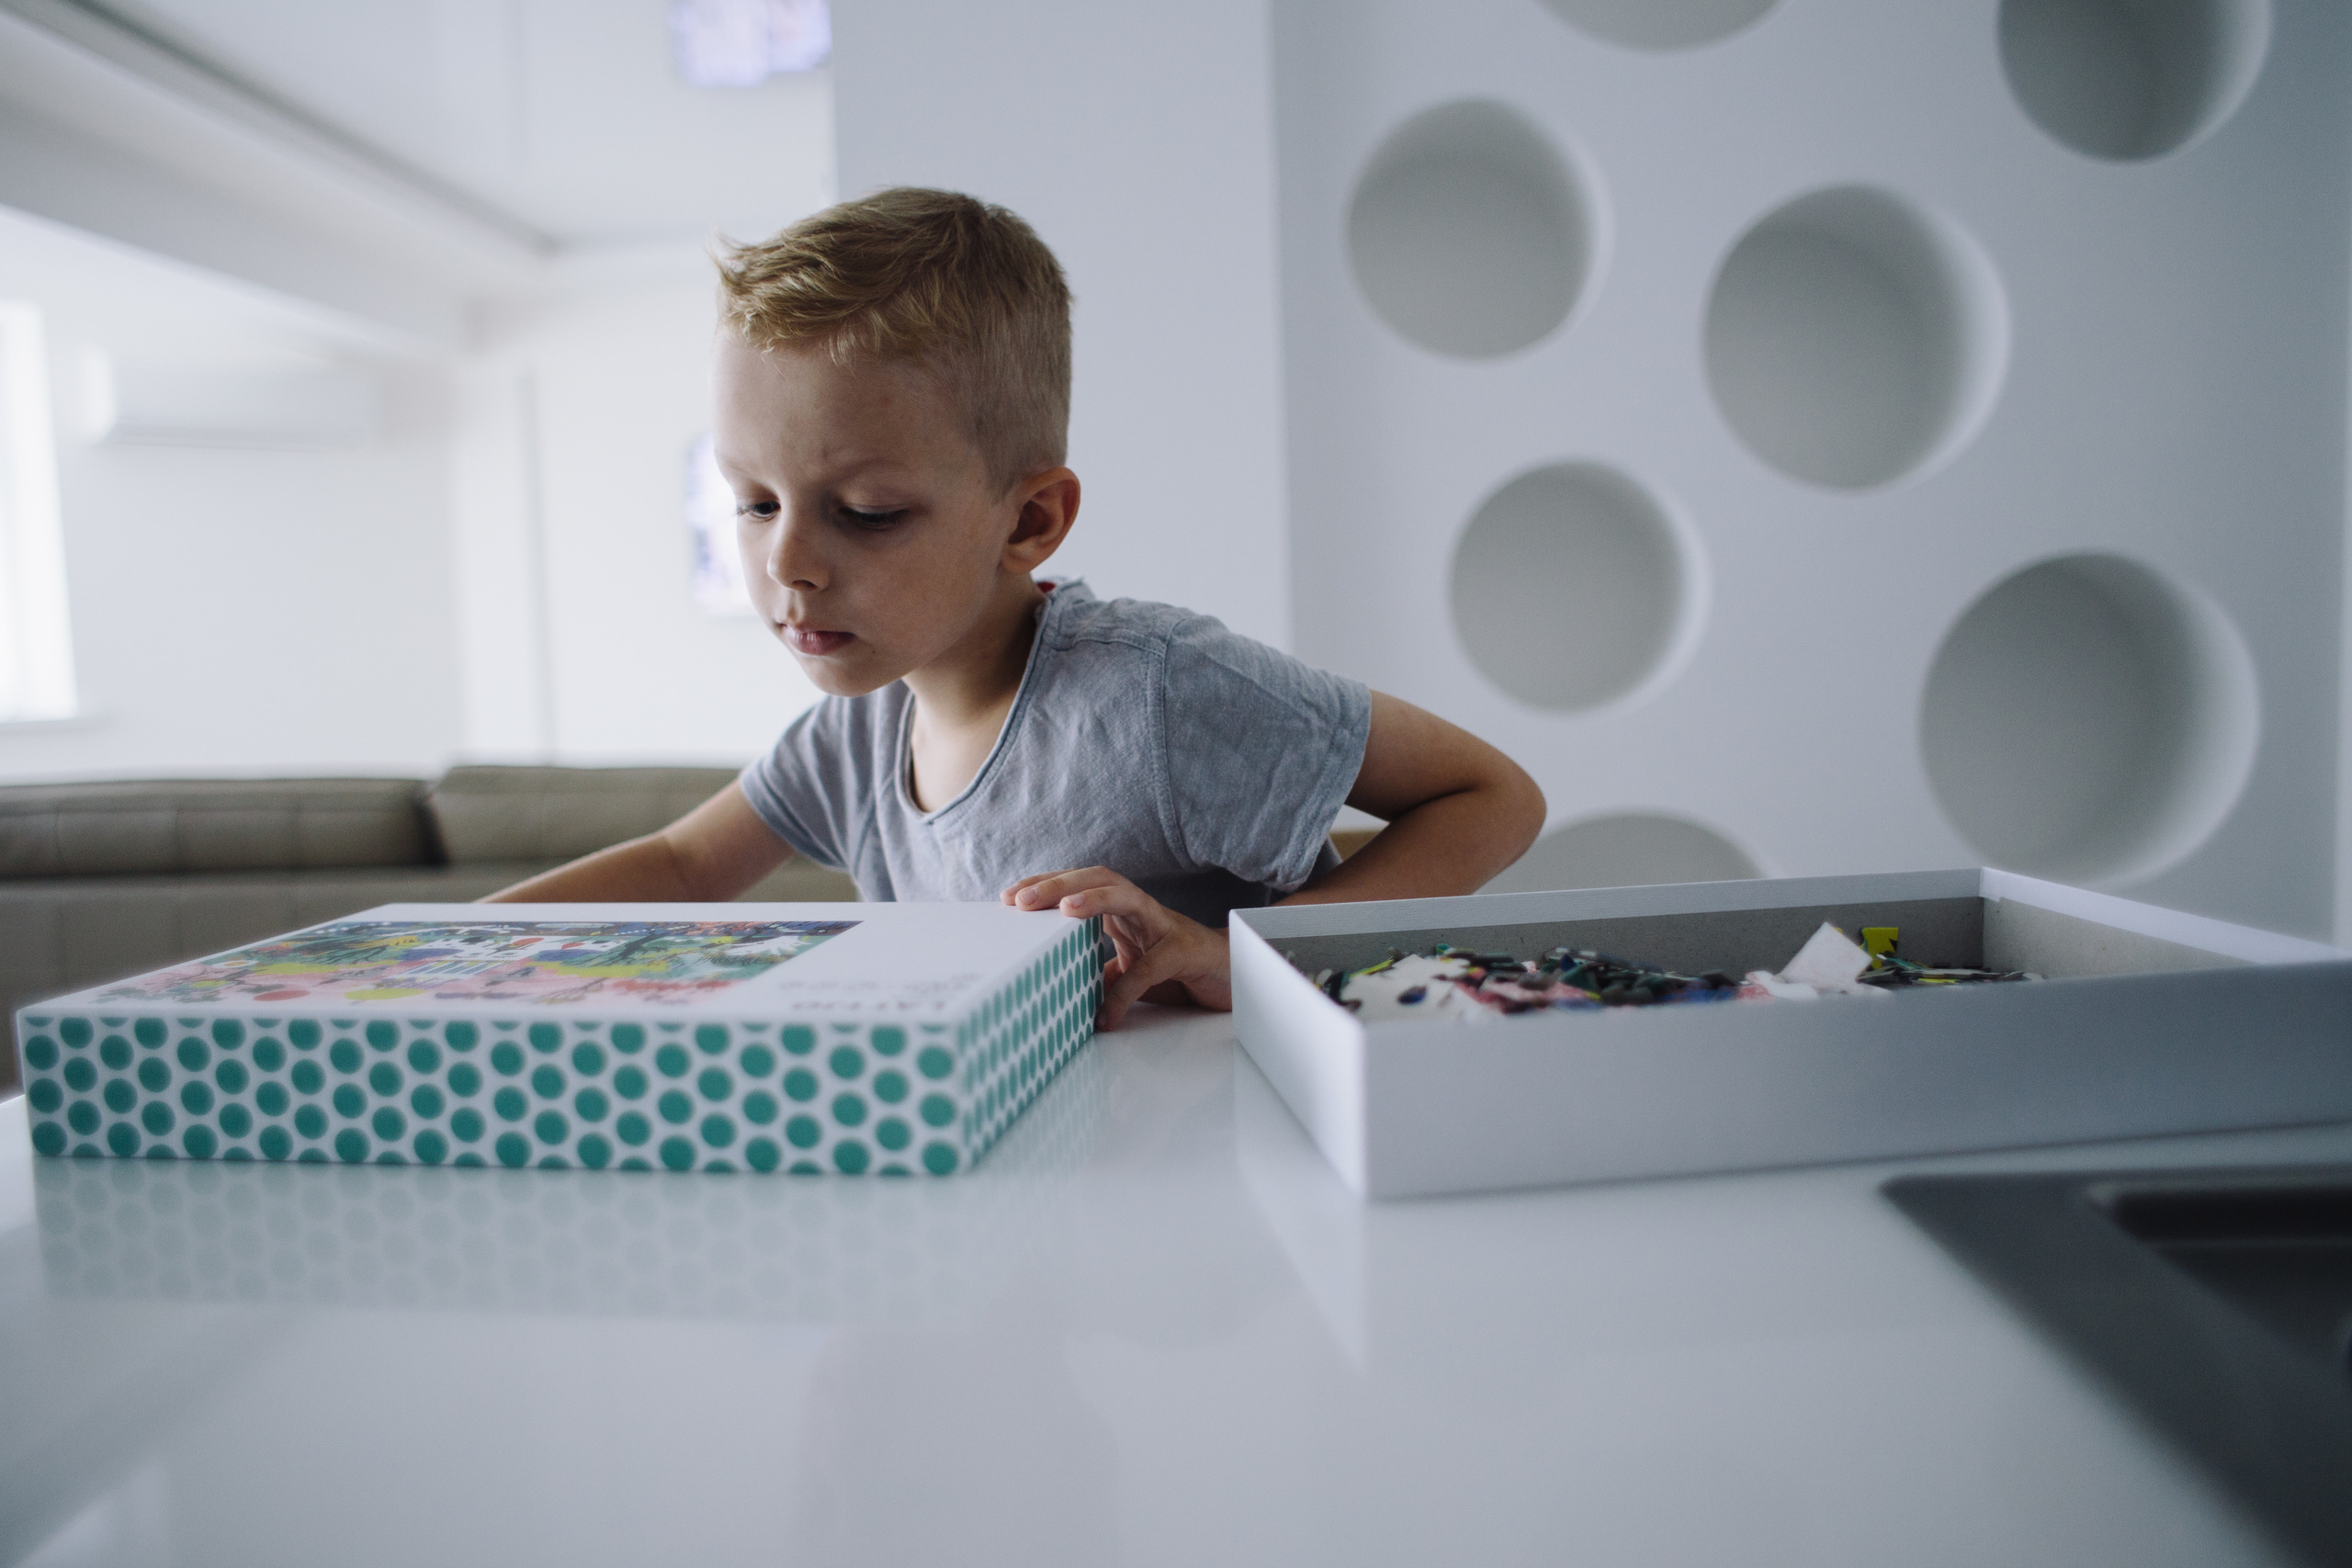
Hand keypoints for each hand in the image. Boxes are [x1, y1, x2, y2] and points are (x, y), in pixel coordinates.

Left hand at [1002, 866, 1230, 1027]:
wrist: (1231, 978)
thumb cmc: (1178, 970)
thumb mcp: (1128, 971)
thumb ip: (1100, 974)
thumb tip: (1061, 990)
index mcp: (1122, 910)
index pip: (1079, 883)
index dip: (1044, 885)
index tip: (1008, 897)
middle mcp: (1141, 909)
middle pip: (1098, 876)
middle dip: (1057, 883)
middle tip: (1021, 899)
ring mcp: (1164, 925)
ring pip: (1126, 896)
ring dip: (1093, 898)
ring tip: (1062, 909)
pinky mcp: (1184, 951)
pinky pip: (1149, 967)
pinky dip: (1124, 992)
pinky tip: (1106, 1014)